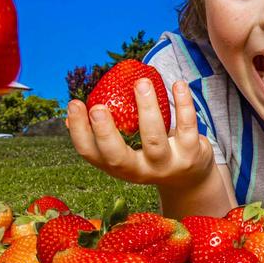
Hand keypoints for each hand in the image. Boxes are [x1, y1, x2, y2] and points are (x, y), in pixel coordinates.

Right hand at [66, 79, 214, 189]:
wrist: (191, 179)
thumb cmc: (150, 155)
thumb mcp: (128, 150)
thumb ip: (106, 134)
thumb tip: (71, 116)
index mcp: (118, 167)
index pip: (92, 154)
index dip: (79, 131)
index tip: (74, 104)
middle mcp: (140, 171)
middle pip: (119, 157)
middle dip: (105, 133)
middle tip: (97, 106)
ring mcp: (167, 165)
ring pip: (155, 139)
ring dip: (147, 109)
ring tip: (142, 82)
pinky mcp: (191, 155)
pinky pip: (187, 127)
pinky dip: (183, 104)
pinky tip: (178, 85)